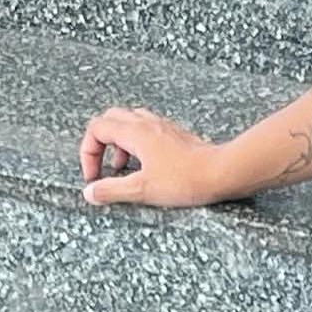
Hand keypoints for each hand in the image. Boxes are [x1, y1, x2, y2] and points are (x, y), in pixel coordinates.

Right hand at [78, 106, 222, 207]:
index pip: (97, 128)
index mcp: (135, 132)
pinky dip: (138, 144)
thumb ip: (112, 190)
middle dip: (100, 143)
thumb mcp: (142, 189)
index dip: (88, 152)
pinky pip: (149, 131)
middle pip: (111, 119)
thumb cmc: (186, 179)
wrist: (223, 172)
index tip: (94, 176)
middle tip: (103, 167)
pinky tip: (147, 166)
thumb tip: (90, 192)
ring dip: (120, 143)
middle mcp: (148, 123)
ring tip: (123, 168)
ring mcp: (164, 127)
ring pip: (131, 122)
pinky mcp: (177, 136)